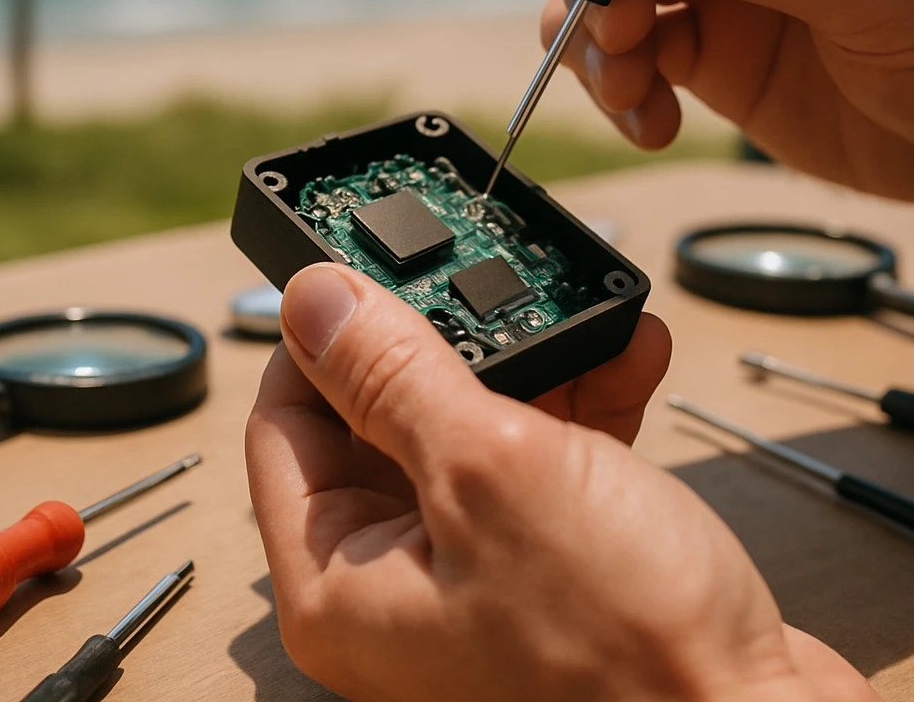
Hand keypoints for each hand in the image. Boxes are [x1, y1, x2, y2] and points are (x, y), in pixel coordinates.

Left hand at [245, 263, 877, 701]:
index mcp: (341, 584)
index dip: (323, 336)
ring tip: (583, 313)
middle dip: (452, 341)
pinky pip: (542, 466)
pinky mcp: (551, 570)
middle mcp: (395, 588)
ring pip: (473, 434)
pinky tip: (628, 357)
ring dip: (534, 365)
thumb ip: (395, 376)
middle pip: (382, 424)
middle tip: (489, 279)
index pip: (285, 426)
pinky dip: (582, 407)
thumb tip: (314, 299)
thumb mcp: (493, 471)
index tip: (367, 266)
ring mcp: (475, 579)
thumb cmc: (625, 647)